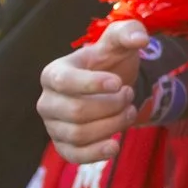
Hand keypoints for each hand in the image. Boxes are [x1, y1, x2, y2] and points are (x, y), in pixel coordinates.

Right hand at [38, 21, 149, 162]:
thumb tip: (140, 38)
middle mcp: (47, 101)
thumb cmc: (110, 61)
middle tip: (129, 94)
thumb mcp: (119, 42)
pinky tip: (115, 146)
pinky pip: (74, 155)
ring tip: (129, 112)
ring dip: (111, 125)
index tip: (118, 83)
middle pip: (76, 111)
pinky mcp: (63, 145)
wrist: (112, 86)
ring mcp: (53, 125)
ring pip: (78, 134)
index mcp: (53, 73)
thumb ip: (129, 32)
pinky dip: (95, 154)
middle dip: (111, 105)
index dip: (92, 84)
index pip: (64, 81)